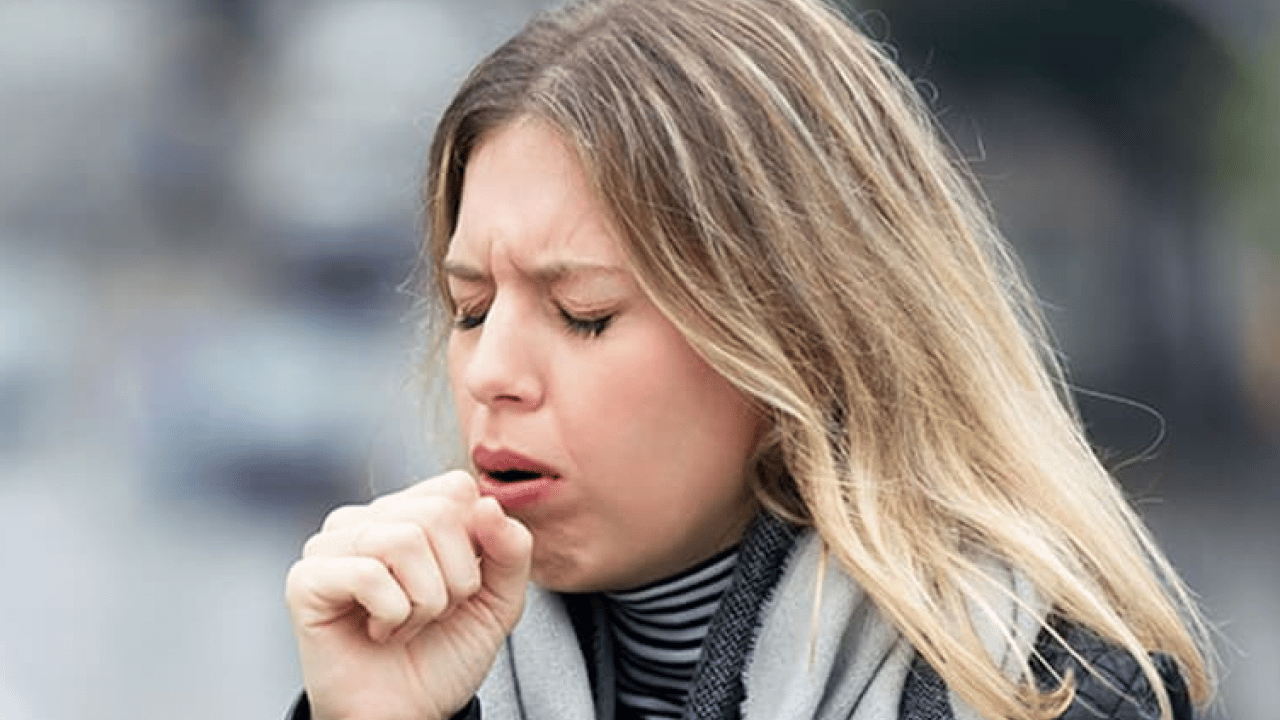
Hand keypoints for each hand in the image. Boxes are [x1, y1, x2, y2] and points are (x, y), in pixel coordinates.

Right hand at [284, 471, 531, 719]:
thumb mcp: (498, 600)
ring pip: (405, 540)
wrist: (407, 713)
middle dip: (456, 579)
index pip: (456, 488)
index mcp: (408, 512)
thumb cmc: (443, 654)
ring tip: (406, 624)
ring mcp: (331, 545)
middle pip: (437, 512)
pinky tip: (380, 632)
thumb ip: (510, 549)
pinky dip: (392, 614)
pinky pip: (369, 574)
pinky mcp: (306, 579)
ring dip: (425, 601)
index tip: (461, 585)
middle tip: (434, 613)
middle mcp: (366, 519)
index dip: (477, 542)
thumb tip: (488, 504)